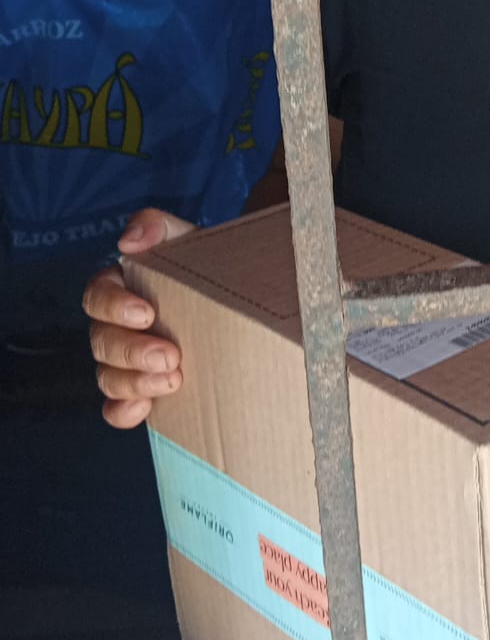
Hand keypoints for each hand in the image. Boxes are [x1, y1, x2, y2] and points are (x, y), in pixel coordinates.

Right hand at [82, 208, 193, 428]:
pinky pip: (116, 406)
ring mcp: (128, 359)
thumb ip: (159, 227)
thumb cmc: (208, 267)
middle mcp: (118, 324)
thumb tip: (130, 240)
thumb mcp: (189, 239)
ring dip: (133, 382)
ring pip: (108, 376)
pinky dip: (123, 411)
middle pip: (102, 341)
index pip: (98, 295)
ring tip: (172, 380)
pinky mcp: (143, 387)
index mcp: (121, 286)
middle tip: (170, 356)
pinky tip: (144, 409)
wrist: (241, 296)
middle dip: (132, 351)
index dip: (114, 307)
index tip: (146, 313)